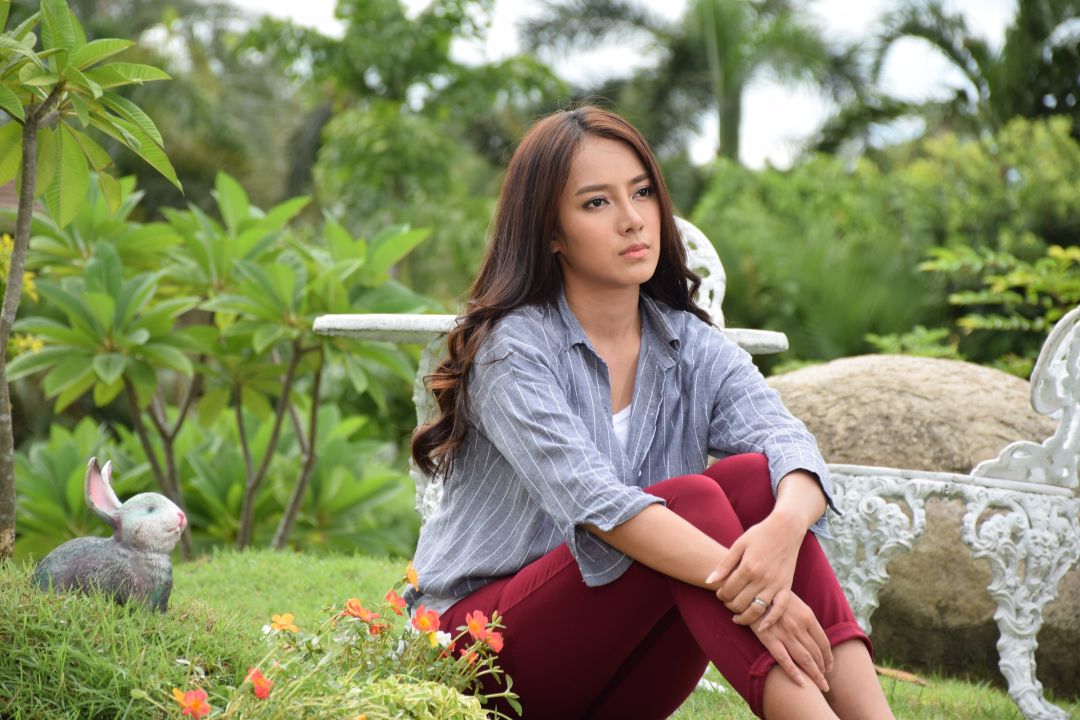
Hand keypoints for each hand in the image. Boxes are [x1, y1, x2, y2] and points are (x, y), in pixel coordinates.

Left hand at [705, 509, 805, 627]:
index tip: (719, 593)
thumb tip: (709, 581)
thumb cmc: (759, 534)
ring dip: (744, 617)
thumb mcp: (738, 545)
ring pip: (757, 610)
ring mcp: (775, 584)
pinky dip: (771, 621)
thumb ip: (724, 564)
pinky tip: (761, 627)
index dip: (720, 595)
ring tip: (737, 616)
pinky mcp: (786, 587)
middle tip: (727, 602)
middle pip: (740, 602)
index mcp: (748, 567)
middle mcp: (762, 578)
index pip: (728, 590)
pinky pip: (780, 609)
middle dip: (729, 605)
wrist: (786, 528)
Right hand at [751, 591, 832, 691]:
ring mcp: (785, 634)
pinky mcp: (770, 639)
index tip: (829, 667)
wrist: (752, 591)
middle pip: (816, 653)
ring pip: (805, 659)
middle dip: (822, 669)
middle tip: (824, 682)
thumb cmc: (773, 596)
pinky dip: (795, 674)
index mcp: (808, 616)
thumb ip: (804, 618)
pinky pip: (785, 660)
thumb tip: (813, 635)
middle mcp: (799, 626)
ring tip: (820, 687)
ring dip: (815, 675)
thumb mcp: (795, 602)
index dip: (828, 658)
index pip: (824, 642)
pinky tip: (802, 684)